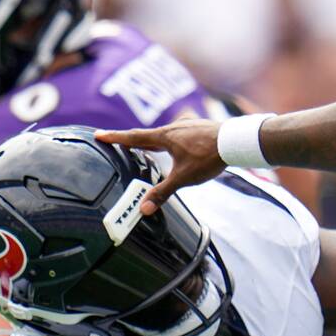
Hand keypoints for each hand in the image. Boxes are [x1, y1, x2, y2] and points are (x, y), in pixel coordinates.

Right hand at [96, 120, 224, 215]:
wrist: (237, 141)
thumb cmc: (209, 157)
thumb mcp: (184, 178)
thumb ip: (163, 192)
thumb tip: (144, 208)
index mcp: (165, 136)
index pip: (133, 137)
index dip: (115, 137)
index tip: (98, 134)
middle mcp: (174, 128)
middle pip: (147, 135)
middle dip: (132, 139)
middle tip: (117, 141)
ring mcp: (188, 126)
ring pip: (164, 134)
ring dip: (152, 140)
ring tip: (144, 146)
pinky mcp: (200, 129)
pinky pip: (179, 134)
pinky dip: (170, 140)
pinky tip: (177, 146)